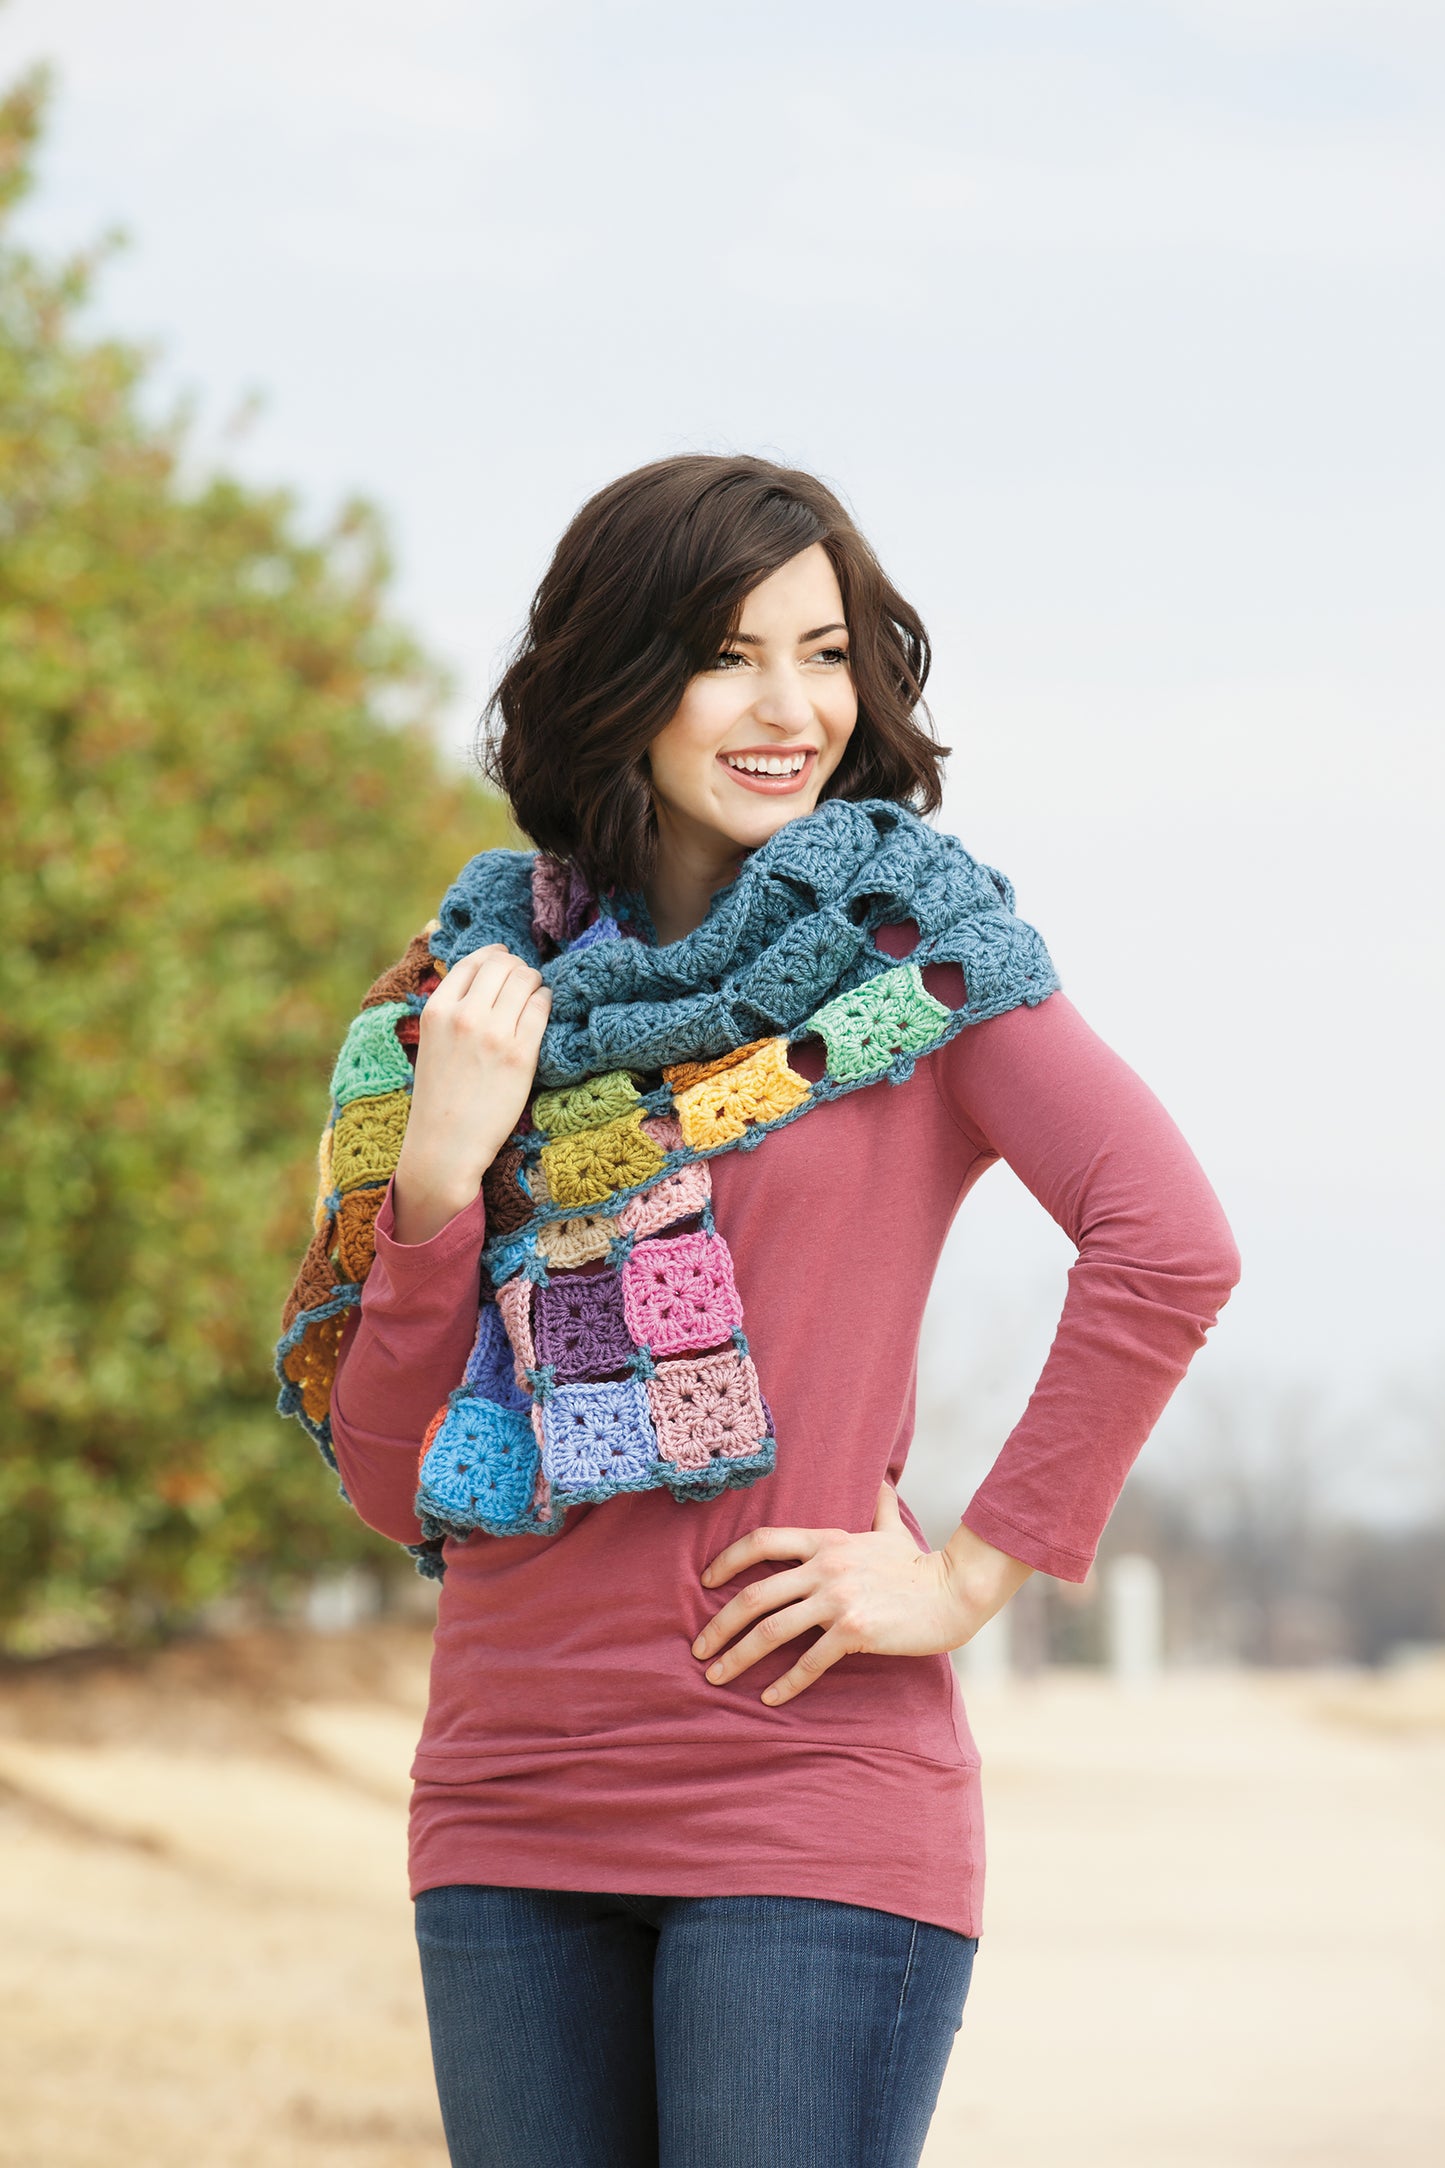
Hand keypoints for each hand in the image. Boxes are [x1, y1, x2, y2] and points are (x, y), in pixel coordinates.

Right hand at [391, 944, 550, 1244]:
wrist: (446, 1145)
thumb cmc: (440, 1095)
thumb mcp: (432, 1041)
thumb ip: (452, 1007)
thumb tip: (482, 972)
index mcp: (437, 1010)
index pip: (473, 961)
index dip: (494, 957)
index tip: (504, 961)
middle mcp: (465, 1016)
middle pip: (503, 965)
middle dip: (517, 968)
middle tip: (523, 980)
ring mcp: (495, 1034)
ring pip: (526, 980)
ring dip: (534, 982)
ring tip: (533, 994)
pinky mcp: (522, 1054)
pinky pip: (542, 1007)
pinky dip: (545, 1002)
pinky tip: (541, 1010)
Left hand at [691, 1482, 1033, 1706]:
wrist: (954, 1592)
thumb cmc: (919, 1564)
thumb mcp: (891, 1528)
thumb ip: (878, 1505)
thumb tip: (882, 1480)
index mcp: (826, 1541)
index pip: (762, 1541)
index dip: (728, 1559)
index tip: (705, 1580)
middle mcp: (825, 1567)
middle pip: (754, 1595)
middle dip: (719, 1625)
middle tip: (699, 1650)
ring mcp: (838, 1599)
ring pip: (772, 1630)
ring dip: (739, 1657)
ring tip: (717, 1678)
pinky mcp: (854, 1631)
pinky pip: (809, 1661)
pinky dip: (786, 1682)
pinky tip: (770, 1698)